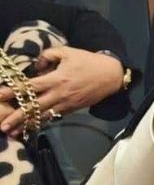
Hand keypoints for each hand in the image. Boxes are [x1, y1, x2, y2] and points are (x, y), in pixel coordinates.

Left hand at [0, 47, 123, 133]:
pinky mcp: (71, 109)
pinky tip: (30, 127)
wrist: (111, 75)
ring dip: (26, 124)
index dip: (12, 92)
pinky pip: (53, 116)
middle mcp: (58, 94)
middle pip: (33, 108)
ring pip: (42, 116)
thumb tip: (35, 66)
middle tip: (1, 126)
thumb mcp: (68, 52)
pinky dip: (41, 122)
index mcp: (56, 79)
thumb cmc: (88, 61)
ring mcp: (65, 104)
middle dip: (16, 117)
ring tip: (12, 132)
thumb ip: (48, 56)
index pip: (29, 87)